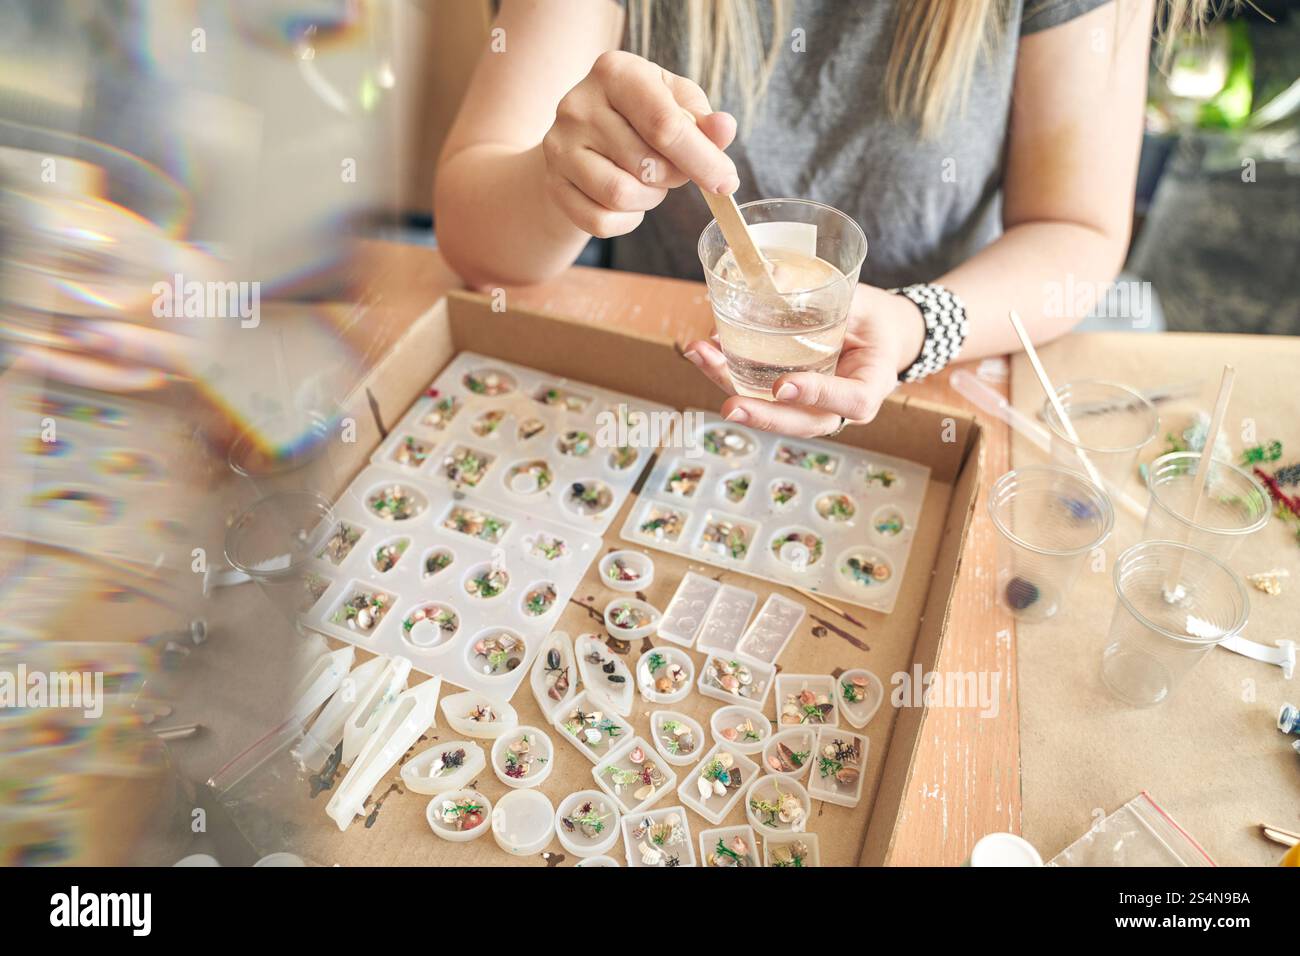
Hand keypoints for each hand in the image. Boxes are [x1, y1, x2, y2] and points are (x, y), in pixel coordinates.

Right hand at [541, 50, 739, 237]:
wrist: (582, 135)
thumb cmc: (640, 115)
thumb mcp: (675, 102)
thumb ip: (703, 120)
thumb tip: (724, 130)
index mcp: (615, 72)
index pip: (665, 125)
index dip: (703, 160)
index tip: (727, 182)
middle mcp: (578, 104)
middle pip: (647, 164)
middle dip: (674, 177)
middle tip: (673, 169)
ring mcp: (558, 145)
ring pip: (621, 195)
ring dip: (649, 199)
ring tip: (649, 182)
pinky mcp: (553, 183)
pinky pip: (600, 221)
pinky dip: (627, 221)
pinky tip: (630, 202)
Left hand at [684, 284, 926, 436]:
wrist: (875, 334)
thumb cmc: (873, 319)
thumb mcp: (865, 303)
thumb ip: (832, 295)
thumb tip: (773, 275)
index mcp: (871, 386)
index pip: (851, 401)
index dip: (818, 395)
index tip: (785, 385)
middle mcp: (839, 406)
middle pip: (803, 422)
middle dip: (763, 416)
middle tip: (731, 407)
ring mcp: (810, 406)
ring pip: (772, 409)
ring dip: (731, 386)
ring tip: (701, 356)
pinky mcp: (786, 397)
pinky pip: (757, 392)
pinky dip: (726, 372)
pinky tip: (704, 351)